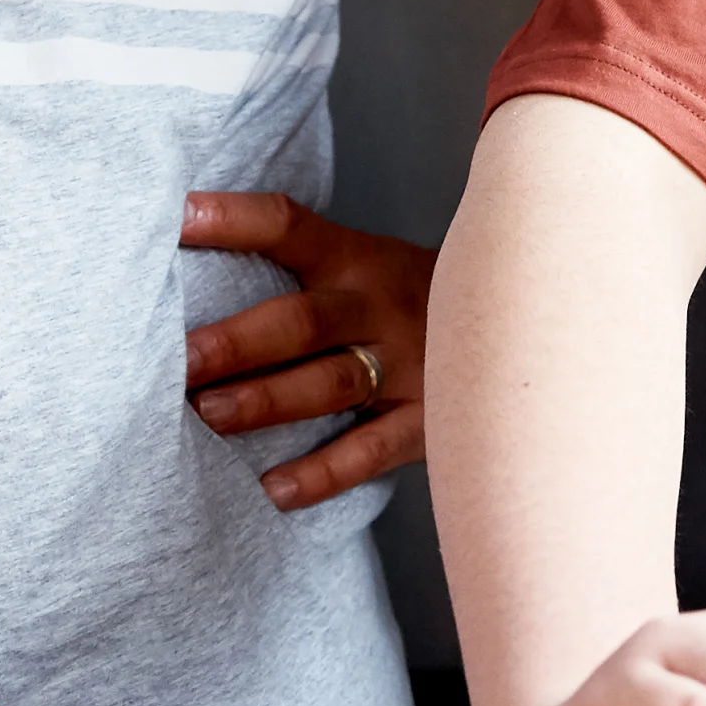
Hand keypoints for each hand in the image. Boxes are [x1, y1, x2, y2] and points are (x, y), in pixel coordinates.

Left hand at [180, 191, 431, 509]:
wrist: (527, 320)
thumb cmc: (411, 297)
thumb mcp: (368, 262)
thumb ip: (301, 265)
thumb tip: (193, 248)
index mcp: (357, 258)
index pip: (288, 226)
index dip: (234, 220)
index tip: (178, 215)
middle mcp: (380, 308)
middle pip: (304, 320)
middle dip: (239, 340)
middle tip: (180, 359)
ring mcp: (410, 366)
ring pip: (333, 384)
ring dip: (269, 400)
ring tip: (209, 416)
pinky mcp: (429, 423)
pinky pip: (372, 451)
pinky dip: (324, 473)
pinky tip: (275, 490)